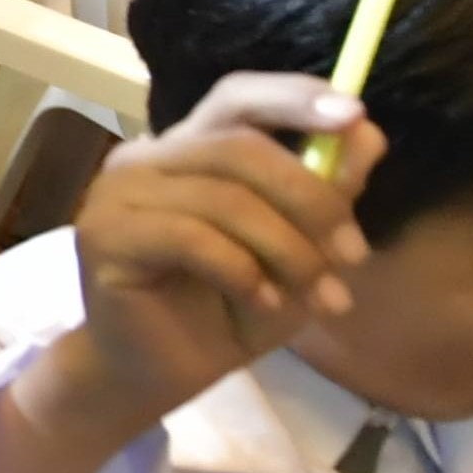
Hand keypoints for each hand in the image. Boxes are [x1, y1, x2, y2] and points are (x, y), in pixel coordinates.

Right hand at [0, 73, 376, 472]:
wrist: (158, 374)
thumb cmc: (226, 310)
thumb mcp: (298, 251)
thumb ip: (327, 194)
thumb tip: (368, 134)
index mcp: (190, 148)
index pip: (237, 99)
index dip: (293, 98)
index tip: (354, 115)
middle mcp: (147, 157)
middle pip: (240, 148)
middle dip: (311, 200)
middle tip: (353, 255)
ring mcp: (118, 192)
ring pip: (223, 197)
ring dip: (288, 250)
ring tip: (319, 296)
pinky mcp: (104, 234)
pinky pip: (191, 237)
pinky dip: (242, 271)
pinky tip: (263, 301)